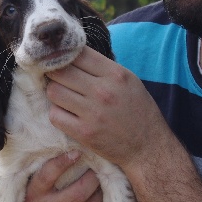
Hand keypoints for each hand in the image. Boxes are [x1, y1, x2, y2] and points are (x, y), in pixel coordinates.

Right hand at [17, 152, 106, 201]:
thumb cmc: (25, 201)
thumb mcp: (26, 185)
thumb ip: (43, 171)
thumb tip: (66, 151)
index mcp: (34, 193)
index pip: (48, 175)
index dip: (63, 162)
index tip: (77, 152)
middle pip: (78, 194)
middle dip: (92, 178)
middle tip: (98, 167)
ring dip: (101, 192)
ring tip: (103, 180)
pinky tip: (104, 196)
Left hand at [46, 47, 165, 170]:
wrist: (147, 148)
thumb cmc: (139, 112)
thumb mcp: (129, 81)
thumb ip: (103, 68)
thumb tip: (74, 54)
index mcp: (116, 74)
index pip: (78, 53)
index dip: (66, 54)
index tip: (62, 60)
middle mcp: (103, 91)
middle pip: (60, 71)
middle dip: (55, 73)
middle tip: (58, 79)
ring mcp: (92, 112)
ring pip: (53, 91)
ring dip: (55, 93)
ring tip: (63, 97)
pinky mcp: (84, 132)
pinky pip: (55, 115)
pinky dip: (57, 113)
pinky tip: (66, 114)